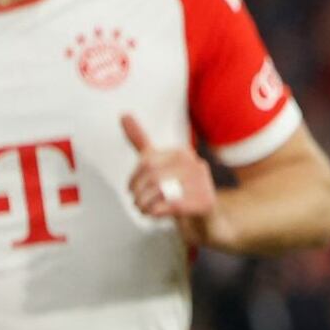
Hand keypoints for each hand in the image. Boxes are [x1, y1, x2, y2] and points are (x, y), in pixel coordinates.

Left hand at [121, 115, 219, 242]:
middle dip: (138, 193)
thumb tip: (123, 115)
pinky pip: (171, 206)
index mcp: (182, 152)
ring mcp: (203, 183)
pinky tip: (156, 214)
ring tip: (144, 209)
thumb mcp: (158, 162)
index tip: (131, 190)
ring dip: (145, 204)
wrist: (205, 215)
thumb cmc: (178, 187)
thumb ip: (141, 140)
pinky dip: (157, 212)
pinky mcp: (206, 201)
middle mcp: (195, 164)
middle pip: (153, 178)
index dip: (133, 179)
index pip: (147, 163)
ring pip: (161, 192)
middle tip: (136, 203)